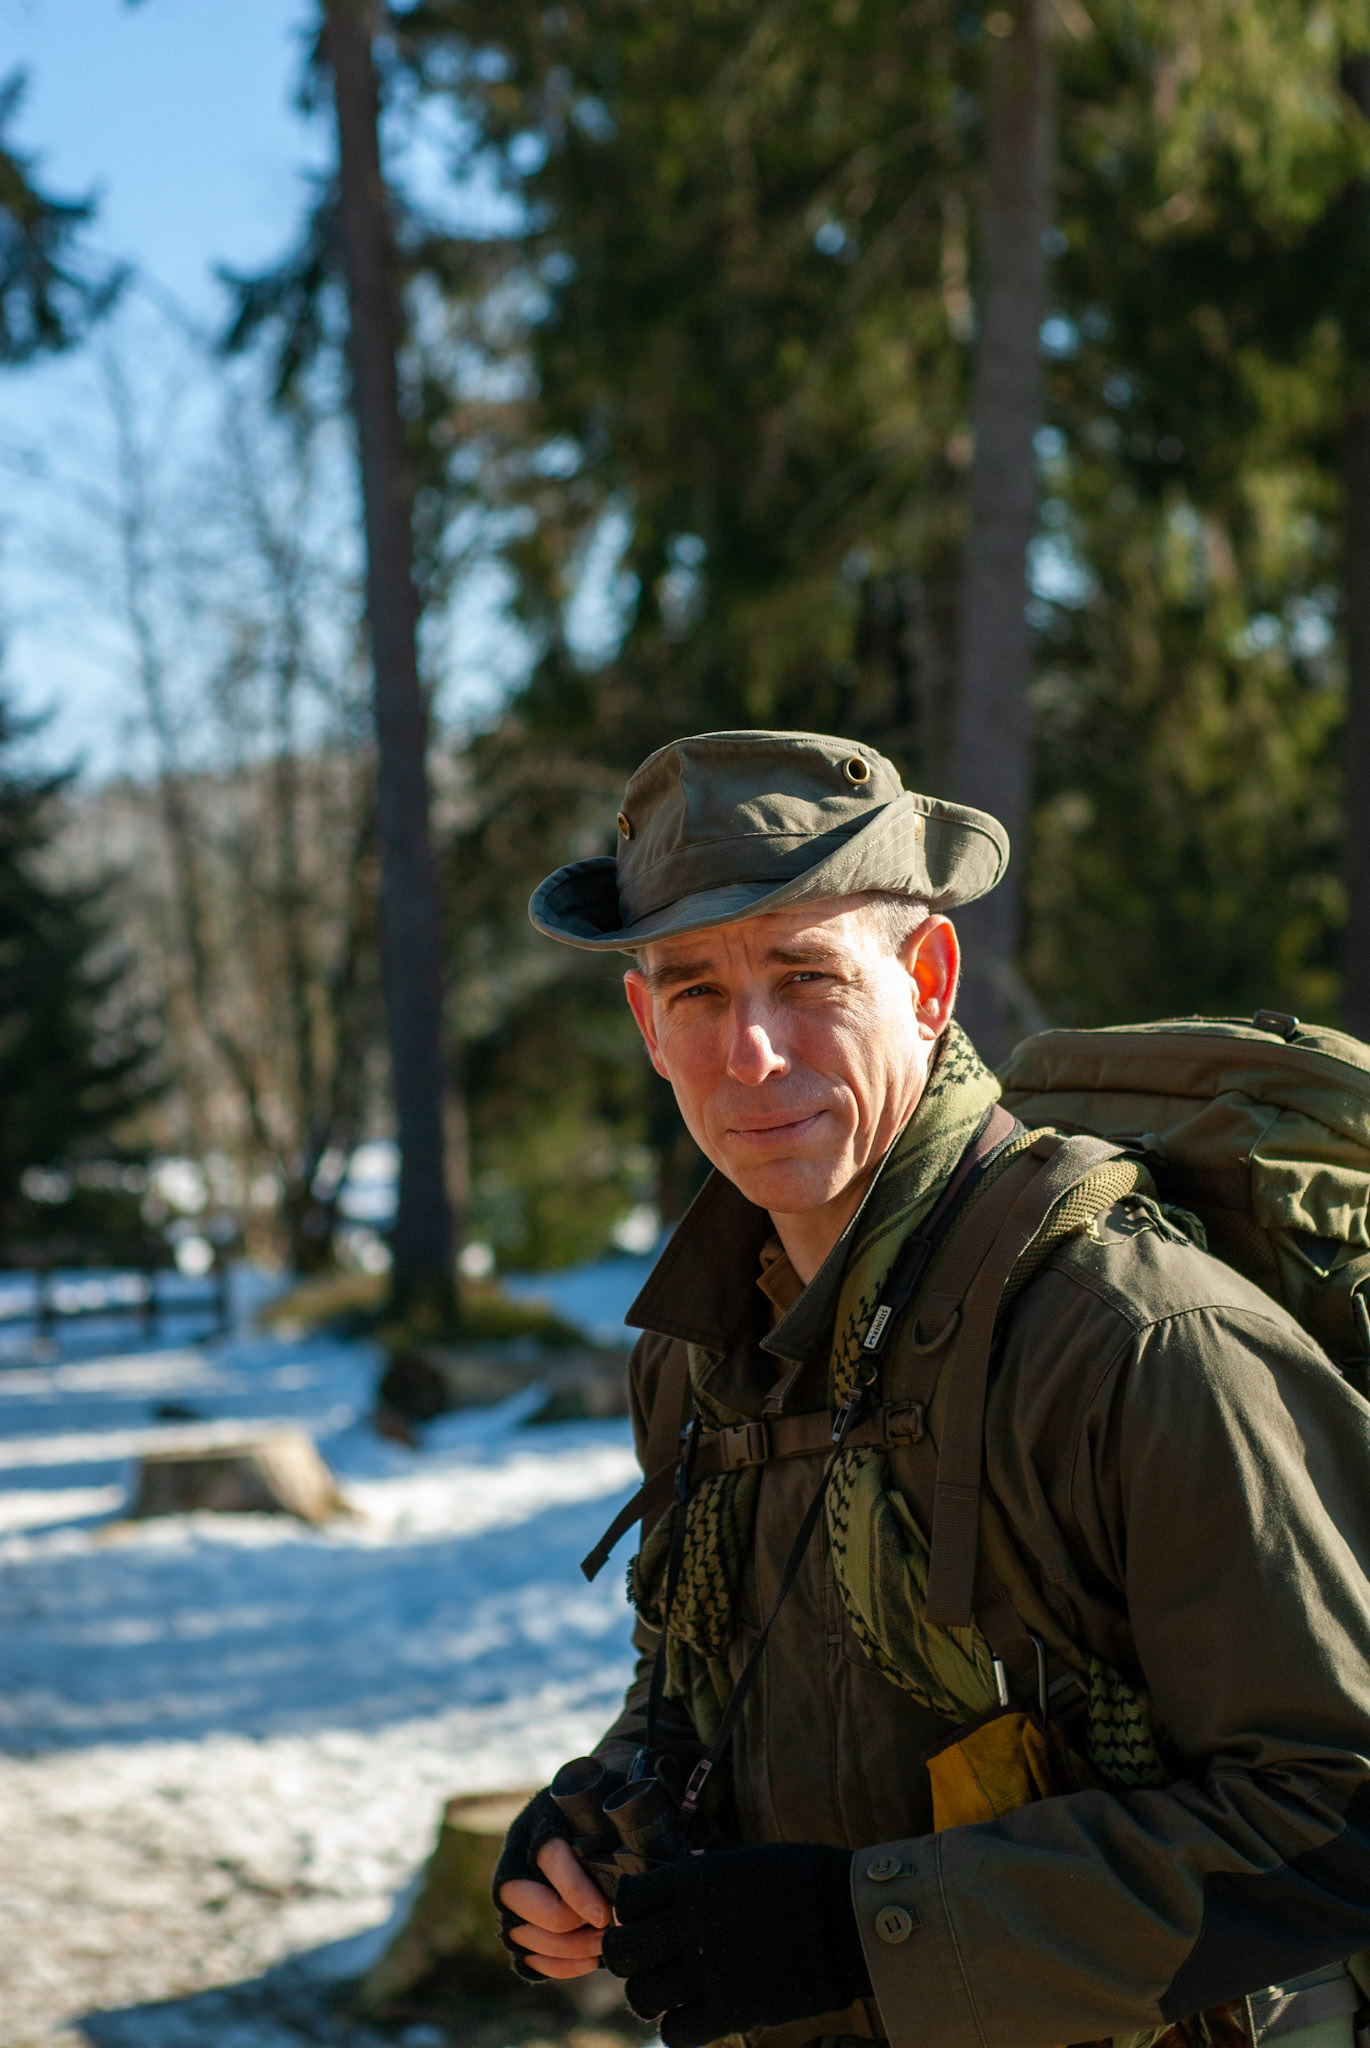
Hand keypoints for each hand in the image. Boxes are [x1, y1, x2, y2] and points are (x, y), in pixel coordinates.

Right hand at [490, 1777, 622, 1982]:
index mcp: (541, 1820)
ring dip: (566, 1949)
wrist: (589, 1818)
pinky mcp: (516, 1923)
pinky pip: (525, 1955)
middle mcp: (517, 1856)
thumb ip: (619, 1823)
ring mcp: (512, 1894)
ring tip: (603, 1948)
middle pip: (523, 1899)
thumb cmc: (606, 1812)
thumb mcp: (610, 1807)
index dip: (574, 1891)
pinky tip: (588, 1961)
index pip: (550, 1858)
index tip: (603, 1915)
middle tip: (606, 1934)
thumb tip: (642, 1856)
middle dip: (567, 1926)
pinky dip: (557, 1965)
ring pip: (522, 1932)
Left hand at [601, 1841, 869, 2047]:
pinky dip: (678, 2027)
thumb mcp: (746, 1858)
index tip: (646, 1915)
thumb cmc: (802, 1879)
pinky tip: (694, 2014)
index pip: (628, 1899)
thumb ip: (706, 1869)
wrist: (847, 1921)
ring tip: (672, 1988)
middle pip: (621, 1951)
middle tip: (647, 1956)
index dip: (631, 1909)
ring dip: (651, 1993)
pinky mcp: (729, 2010)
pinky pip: (674, 2032)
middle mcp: (689, 1925)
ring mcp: (707, 1971)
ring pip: (641, 1996)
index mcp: (693, 1880)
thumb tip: (685, 1869)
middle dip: (627, 1955)